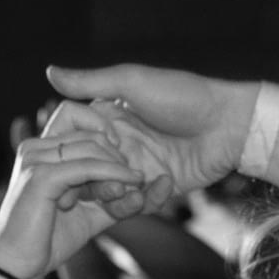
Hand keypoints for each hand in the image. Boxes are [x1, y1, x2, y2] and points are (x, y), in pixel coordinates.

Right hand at [0, 124, 157, 278]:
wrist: (17, 266)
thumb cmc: (49, 240)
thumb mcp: (89, 212)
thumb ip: (113, 196)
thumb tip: (143, 183)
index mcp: (41, 150)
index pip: (75, 114)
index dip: (105, 127)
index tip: (124, 157)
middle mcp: (35, 148)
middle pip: (90, 132)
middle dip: (117, 156)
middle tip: (133, 182)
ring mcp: (35, 159)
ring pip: (92, 147)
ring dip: (118, 169)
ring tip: (133, 188)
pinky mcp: (41, 176)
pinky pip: (88, 166)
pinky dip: (114, 174)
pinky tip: (130, 187)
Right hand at [43, 62, 264, 213]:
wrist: (229, 125)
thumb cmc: (183, 96)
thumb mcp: (132, 82)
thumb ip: (90, 82)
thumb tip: (48, 73)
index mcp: (106, 119)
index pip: (71, 141)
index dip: (70, 151)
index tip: (84, 151)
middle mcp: (117, 146)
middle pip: (84, 173)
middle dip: (92, 180)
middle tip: (111, 176)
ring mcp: (136, 169)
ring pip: (107, 195)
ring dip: (117, 195)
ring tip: (136, 184)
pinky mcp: (157, 189)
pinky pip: (138, 206)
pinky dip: (147, 201)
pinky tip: (166, 183)